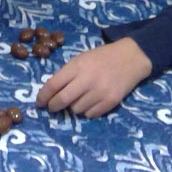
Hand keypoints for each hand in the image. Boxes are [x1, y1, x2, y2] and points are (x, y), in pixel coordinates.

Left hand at [36, 38, 151, 117]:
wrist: (131, 57)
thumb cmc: (102, 57)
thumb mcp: (81, 59)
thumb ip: (67, 74)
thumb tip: (51, 93)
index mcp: (77, 66)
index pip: (53, 85)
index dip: (43, 96)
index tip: (39, 102)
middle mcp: (87, 80)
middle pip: (62, 101)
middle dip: (53, 107)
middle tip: (52, 107)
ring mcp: (100, 92)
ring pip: (76, 110)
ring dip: (73, 107)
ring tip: (78, 99)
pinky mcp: (111, 102)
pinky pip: (90, 114)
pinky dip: (87, 111)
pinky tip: (90, 102)